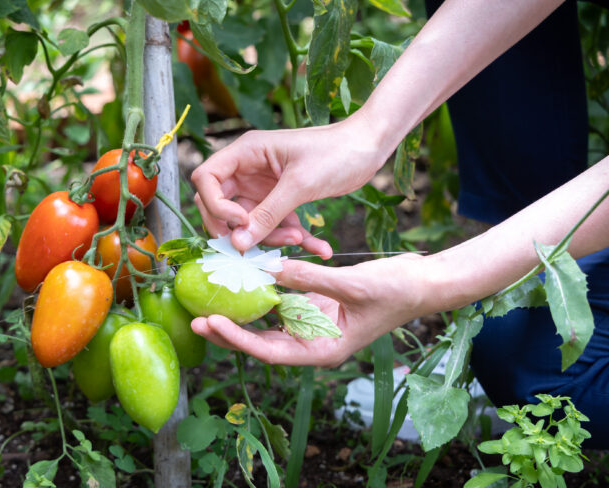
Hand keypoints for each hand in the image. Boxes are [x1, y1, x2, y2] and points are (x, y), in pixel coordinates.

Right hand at [191, 113, 388, 254]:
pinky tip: (319, 247)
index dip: (215, 205)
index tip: (241, 223)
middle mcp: (249, 169)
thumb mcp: (300, 185)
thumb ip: (268, 215)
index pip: (206, 178)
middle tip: (257, 244)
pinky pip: (276, 225)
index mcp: (246, 153)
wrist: (370, 147)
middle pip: (221, 205)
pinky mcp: (282, 200)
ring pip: (249, 222)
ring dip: (271, 236)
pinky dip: (293, 237)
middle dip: (239, 229)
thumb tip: (238, 245)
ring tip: (300, 236)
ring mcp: (264, 186)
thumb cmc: (337, 152)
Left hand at [191, 255, 426, 366]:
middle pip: (262, 341)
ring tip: (209, 301)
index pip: (272, 351)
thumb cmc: (397, 291)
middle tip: (196, 318)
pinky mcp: (315, 304)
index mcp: (323, 350)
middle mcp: (313, 341)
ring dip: (242, 313)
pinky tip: (243, 280)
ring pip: (268, 322)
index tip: (213, 324)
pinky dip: (263, 292)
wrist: (424, 283)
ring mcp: (313, 323)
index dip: (240, 339)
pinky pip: (283, 301)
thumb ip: (311, 278)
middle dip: (230, 332)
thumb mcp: (353, 284)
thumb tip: (272, 269)